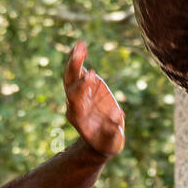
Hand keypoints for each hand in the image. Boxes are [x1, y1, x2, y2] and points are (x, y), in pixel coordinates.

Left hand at [64, 41, 124, 157]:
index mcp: (78, 117)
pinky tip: (81, 46)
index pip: (76, 98)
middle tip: (80, 52)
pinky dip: (78, 59)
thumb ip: (113, 129)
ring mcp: (78, 94)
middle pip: (69, 83)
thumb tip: (118, 114)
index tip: (92, 74)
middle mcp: (74, 104)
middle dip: (74, 68)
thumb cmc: (107, 143)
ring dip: (74, 59)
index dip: (82, 86)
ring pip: (71, 75)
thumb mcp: (112, 141)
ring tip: (80, 44)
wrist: (100, 141)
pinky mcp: (85, 87)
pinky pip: (78, 72)